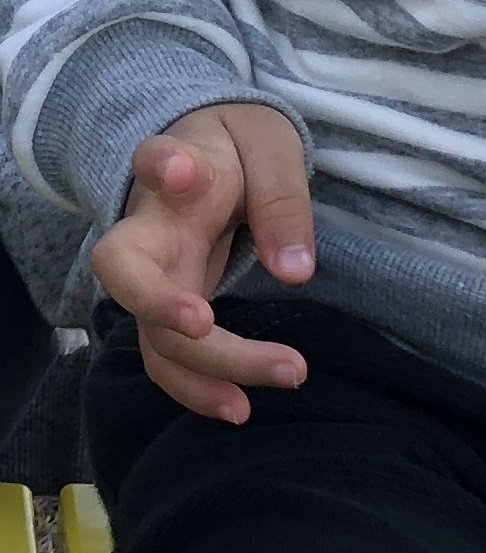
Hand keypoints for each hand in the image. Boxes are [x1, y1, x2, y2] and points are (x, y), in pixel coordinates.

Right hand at [90, 104, 313, 423]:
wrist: (208, 150)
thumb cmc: (238, 144)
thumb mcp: (272, 148)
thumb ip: (282, 201)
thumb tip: (295, 273)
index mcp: (180, 166)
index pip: (156, 158)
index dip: (162, 164)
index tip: (179, 171)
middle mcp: (152, 226)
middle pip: (122, 268)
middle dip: (155, 302)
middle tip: (202, 324)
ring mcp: (156, 272)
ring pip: (154, 330)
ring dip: (210, 364)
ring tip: (287, 374)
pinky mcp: (171, 306)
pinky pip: (170, 356)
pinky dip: (200, 387)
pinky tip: (242, 407)